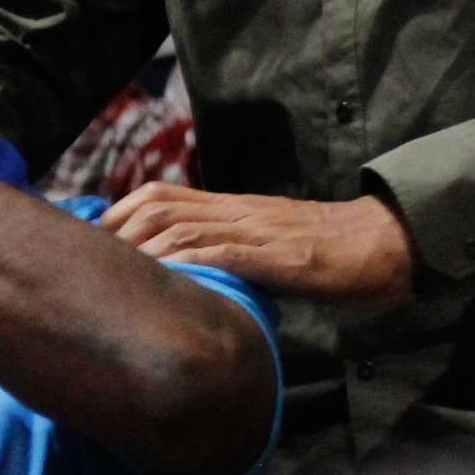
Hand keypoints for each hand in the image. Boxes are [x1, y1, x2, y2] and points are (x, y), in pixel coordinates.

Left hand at [100, 186, 415, 308]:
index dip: (117, 214)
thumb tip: (182, 271)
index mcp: (233, 207)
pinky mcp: (279, 256)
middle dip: (116, 232)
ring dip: (141, 248)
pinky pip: (224, 253)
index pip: (159, 196)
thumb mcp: (267, 241)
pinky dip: (186, 262)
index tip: (89, 241)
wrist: (387, 243)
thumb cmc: (329, 250)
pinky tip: (160, 278)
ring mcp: (257, 231)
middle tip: (87, 260)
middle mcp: (238, 211)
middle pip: (158, 207)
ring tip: (110, 272)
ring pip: (183, 226)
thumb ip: (227, 247)